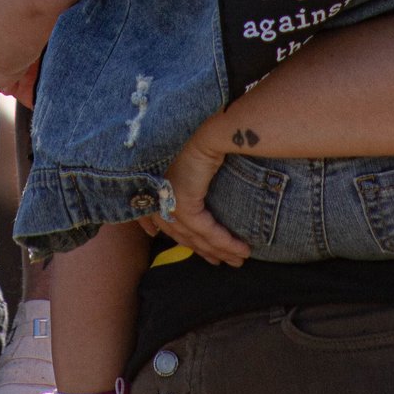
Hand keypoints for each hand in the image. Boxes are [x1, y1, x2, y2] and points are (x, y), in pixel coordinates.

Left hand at [148, 124, 250, 266]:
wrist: (210, 131)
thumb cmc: (203, 141)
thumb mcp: (191, 166)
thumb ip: (189, 183)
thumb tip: (197, 192)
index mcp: (154, 187)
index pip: (155, 220)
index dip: (164, 234)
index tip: (167, 242)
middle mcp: (156, 196)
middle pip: (181, 235)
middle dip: (203, 251)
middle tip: (221, 262)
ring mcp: (168, 201)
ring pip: (196, 237)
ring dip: (220, 251)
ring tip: (238, 260)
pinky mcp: (184, 203)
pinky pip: (206, 231)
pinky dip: (225, 242)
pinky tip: (240, 249)